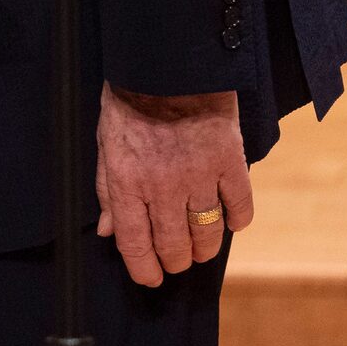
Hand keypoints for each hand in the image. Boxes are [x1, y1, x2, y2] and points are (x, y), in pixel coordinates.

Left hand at [95, 83, 251, 286]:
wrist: (167, 66)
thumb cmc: (129, 105)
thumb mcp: (106, 146)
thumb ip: (107, 191)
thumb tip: (109, 232)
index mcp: (126, 181)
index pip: (135, 243)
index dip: (143, 269)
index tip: (150, 279)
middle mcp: (162, 185)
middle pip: (173, 245)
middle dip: (174, 261)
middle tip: (176, 260)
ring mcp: (199, 175)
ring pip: (207, 234)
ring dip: (203, 248)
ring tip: (199, 247)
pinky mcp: (230, 163)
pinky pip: (240, 207)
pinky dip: (237, 221)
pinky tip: (230, 222)